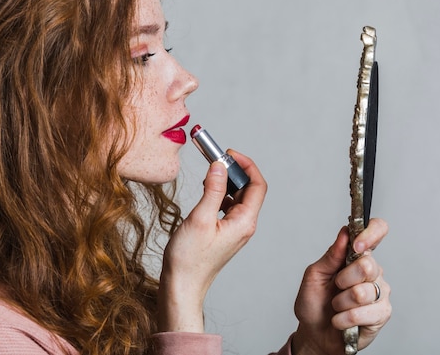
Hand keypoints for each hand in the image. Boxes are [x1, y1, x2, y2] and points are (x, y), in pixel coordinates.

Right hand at [158, 150, 266, 332]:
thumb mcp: (200, 219)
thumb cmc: (189, 260)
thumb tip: (220, 166)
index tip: (228, 153)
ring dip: (226, 181)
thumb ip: (212, 190)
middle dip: (234, 170)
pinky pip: (228, 206)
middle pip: (249, 189)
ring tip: (209, 173)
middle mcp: (244, 225)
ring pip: (238, 197)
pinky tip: (206, 191)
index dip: (246, 165)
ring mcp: (235, 229)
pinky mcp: (224, 232)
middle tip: (215, 158)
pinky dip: (219, 193)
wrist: (182, 286)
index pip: (257, 185)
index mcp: (244, 222)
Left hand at [292, 219, 390, 354]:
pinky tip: (340, 320)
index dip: (371, 233)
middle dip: (344, 279)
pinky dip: (344, 318)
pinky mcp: (382, 314)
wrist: (314, 333)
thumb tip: (345, 233)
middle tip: (336, 286)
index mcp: (356, 256)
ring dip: (340, 302)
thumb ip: (330, 255)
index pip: (377, 231)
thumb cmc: (315, 303)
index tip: (356, 245)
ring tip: (336, 306)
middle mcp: (372, 271)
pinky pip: (363, 312)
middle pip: (368, 265)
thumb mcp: (314, 275)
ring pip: (363, 292)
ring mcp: (380, 292)